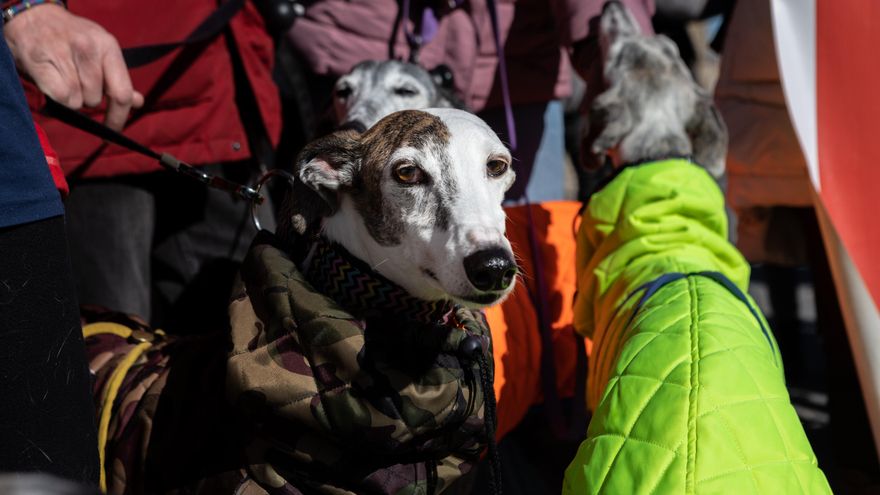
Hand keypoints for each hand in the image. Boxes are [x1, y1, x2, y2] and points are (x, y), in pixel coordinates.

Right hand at [4, 4, 143, 129]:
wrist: (34, 17)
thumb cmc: (71, 39)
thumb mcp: (101, 52)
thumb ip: (118, 79)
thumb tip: (137, 102)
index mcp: (108, 46)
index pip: (121, 93)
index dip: (118, 118)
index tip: (113, 134)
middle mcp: (88, 48)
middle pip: (95, 99)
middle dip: (87, 99)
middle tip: (78, 83)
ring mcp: (63, 52)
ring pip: (76, 100)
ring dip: (71, 98)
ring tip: (65, 78)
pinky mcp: (41, 60)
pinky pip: (59, 96)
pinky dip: (56, 96)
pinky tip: (53, 79)